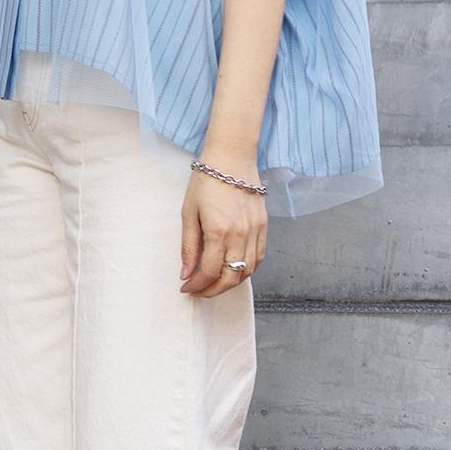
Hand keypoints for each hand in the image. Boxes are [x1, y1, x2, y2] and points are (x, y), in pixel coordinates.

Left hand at [179, 156, 266, 295]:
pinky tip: (234, 270)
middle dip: (213, 290)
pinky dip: (247, 270)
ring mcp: (256, 231)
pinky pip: (259, 257)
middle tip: (199, 291)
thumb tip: (186, 273)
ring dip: (231, 283)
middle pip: (231, 277)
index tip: (186, 288)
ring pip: (248, 271)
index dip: (197, 285)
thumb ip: (189, 247)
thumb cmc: (207, 181)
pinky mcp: (264, 226)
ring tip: (215, 283)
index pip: (209, 272)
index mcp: (219, 231)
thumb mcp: (189, 213)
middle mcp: (241, 234)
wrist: (232, 157)